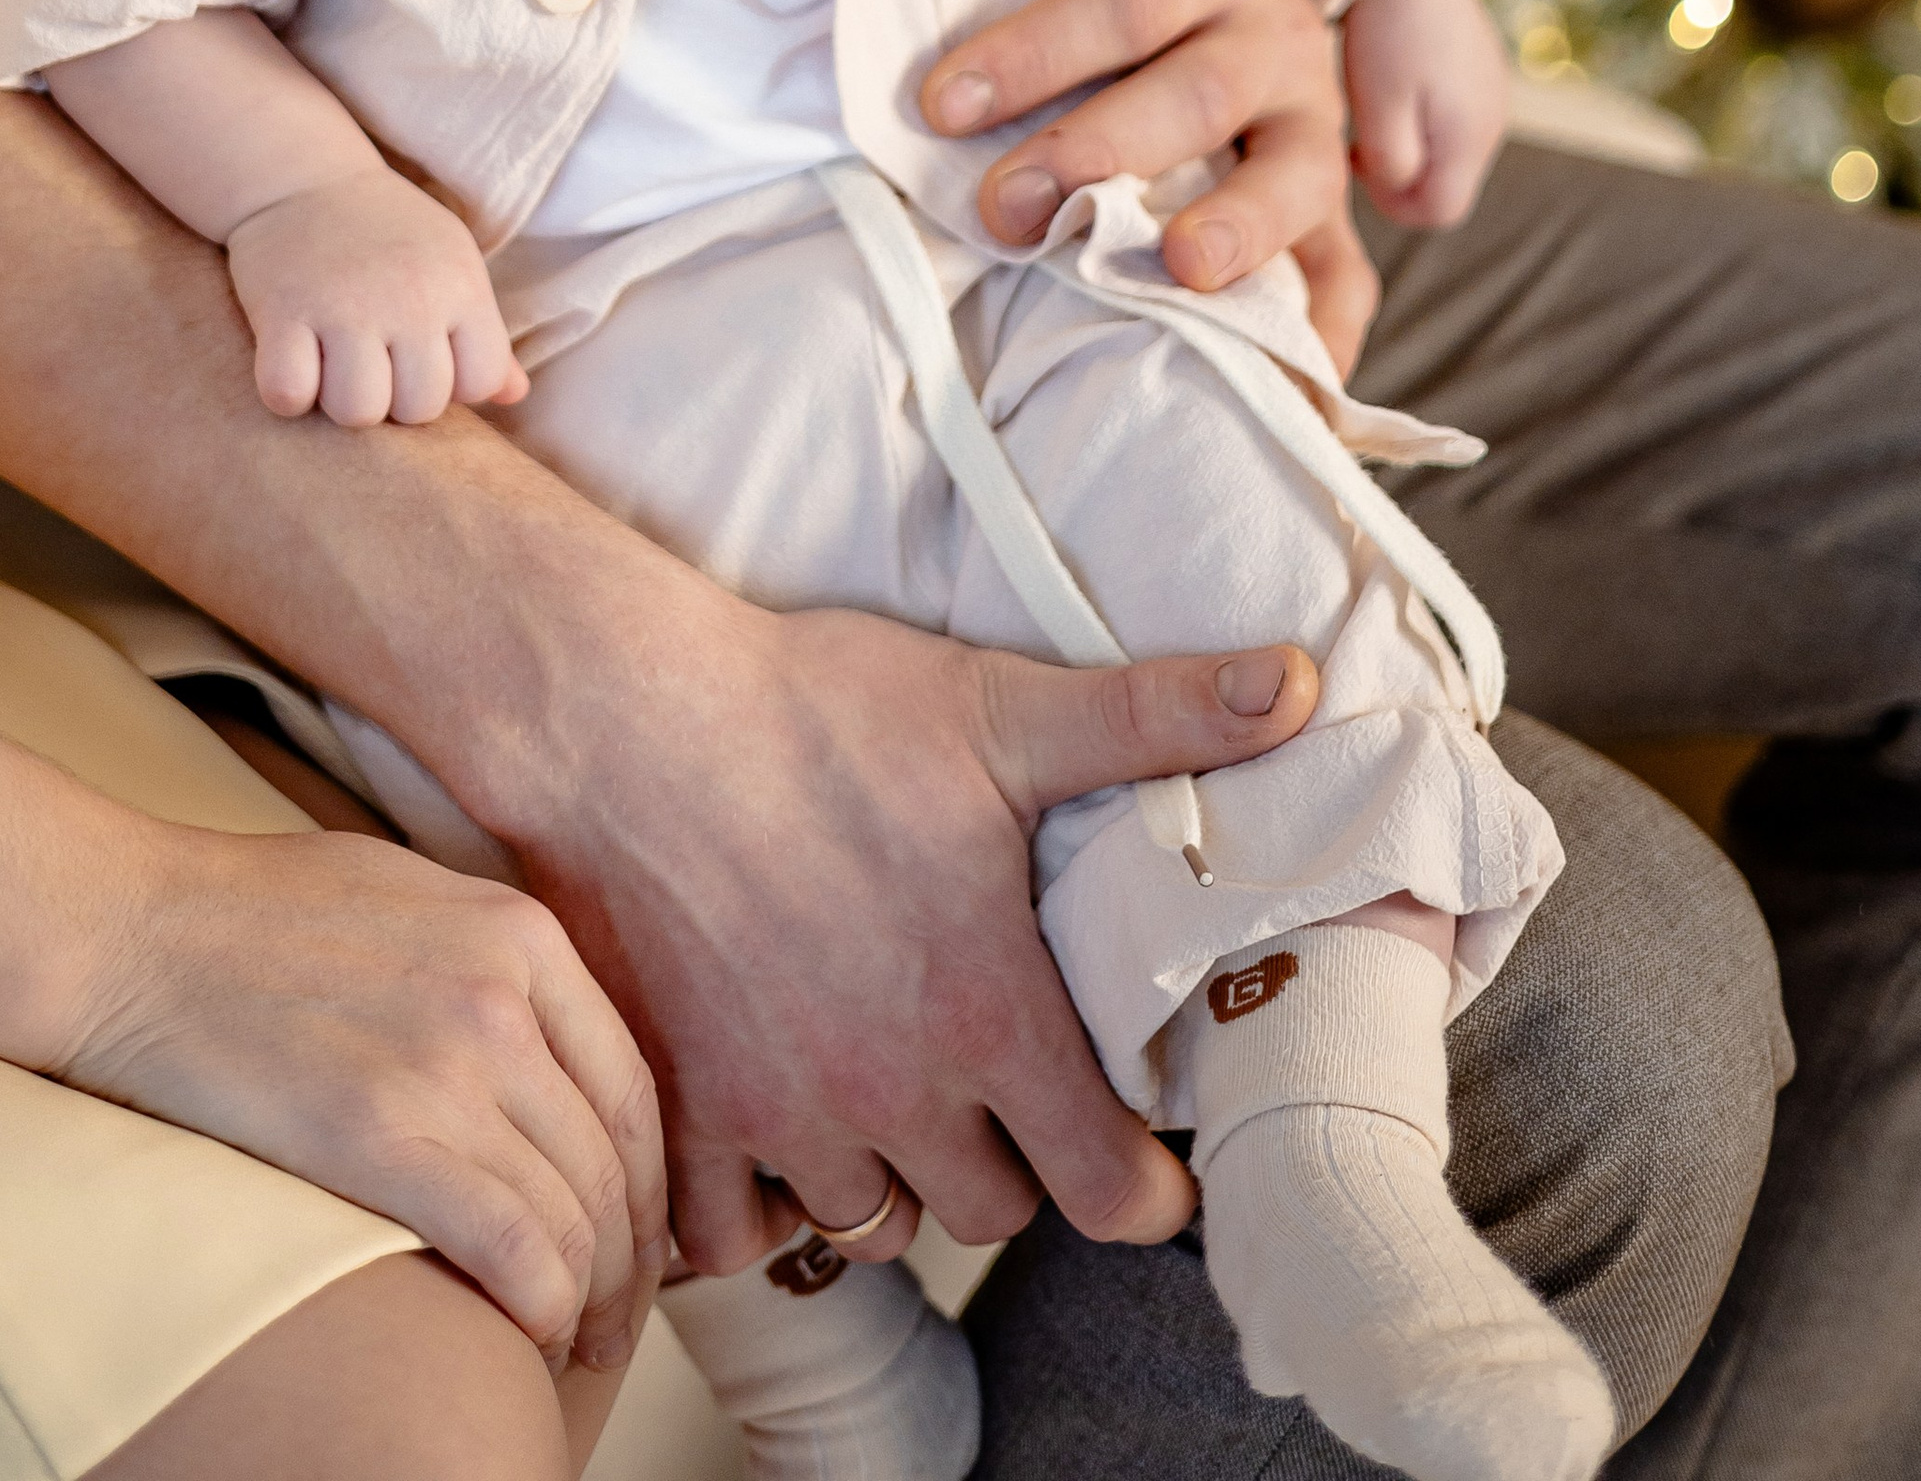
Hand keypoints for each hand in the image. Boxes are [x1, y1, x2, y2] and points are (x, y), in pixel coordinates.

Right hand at [61, 821, 664, 1372]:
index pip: (630, 1086)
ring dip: (586, 1300)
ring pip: (573, 1216)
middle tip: (610, 1319)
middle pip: (611, 1161)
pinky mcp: (382, 1136)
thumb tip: (546, 1049)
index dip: (648, 1183)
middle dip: (625, 1261)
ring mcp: (449, 1063)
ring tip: (567, 1340)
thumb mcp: (408, 893)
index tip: (634, 1240)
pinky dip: (540, 1308)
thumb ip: (488, 959)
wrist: (129, 934)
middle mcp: (504, 995)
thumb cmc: (247, 914)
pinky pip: (513, 1249)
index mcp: (518, 933)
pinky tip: (528, 1335)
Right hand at [226, 172, 529, 427]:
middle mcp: (410, 296)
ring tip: (332, 365)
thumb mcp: (450, 266)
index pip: (480, 383)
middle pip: (417, 409)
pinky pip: (287, 394)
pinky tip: (292, 361)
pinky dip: (287, 392)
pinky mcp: (281, 310)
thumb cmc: (388, 234)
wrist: (304, 176)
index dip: (451, 385)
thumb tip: (514, 394)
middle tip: (371, 361)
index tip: (421, 357)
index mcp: (460, 285)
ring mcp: (344, 305)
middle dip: (393, 399)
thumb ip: (482, 335)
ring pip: (357, 412)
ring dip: (339, 402)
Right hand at [501, 605, 1317, 1272]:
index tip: (1144, 1166)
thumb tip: (1293, 684)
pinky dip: (755, 1207)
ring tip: (889, 1101)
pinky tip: (772, 1132)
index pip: (1109, 1192)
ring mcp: (781, 1112)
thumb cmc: (808, 712)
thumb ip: (1156, 716)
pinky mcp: (683, 1110)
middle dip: (1010, 1165)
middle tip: (1000, 1095)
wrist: (627, 715)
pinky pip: (729, 1235)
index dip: (1143, 1189)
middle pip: (989, 1212)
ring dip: (888, 1180)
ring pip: (868, 1223)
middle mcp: (891, 1088)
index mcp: (986, 1012)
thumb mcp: (1002, 706)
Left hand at [922, 0, 1374, 375]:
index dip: (1035, 49)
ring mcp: (1315, 124)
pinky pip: (1347, 270)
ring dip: (1241, 230)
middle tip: (1004, 209)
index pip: (1120, 3)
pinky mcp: (1333, 198)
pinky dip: (1327, 332)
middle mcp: (1275, 35)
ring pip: (1294, 178)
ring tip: (1178, 271)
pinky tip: (1296, 390)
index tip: (939, 101)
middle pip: (1194, 95)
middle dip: (1099, 153)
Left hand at [1340, 0, 1510, 229]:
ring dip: (1411, 144)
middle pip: (1447, 184)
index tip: (1357, 164)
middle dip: (1401, 175)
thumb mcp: (1379, 109)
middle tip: (1361, 135)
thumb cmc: (1385, 34)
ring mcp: (1493, 95)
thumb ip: (1393, 166)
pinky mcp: (1483, 72)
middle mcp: (1494, 122)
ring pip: (1448, 153)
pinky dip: (1422, 117)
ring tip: (1376, 104)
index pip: (1441, 212)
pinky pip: (1452, 119)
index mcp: (1472, 137)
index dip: (1394, 205)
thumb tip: (1402, 194)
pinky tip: (1396, 81)